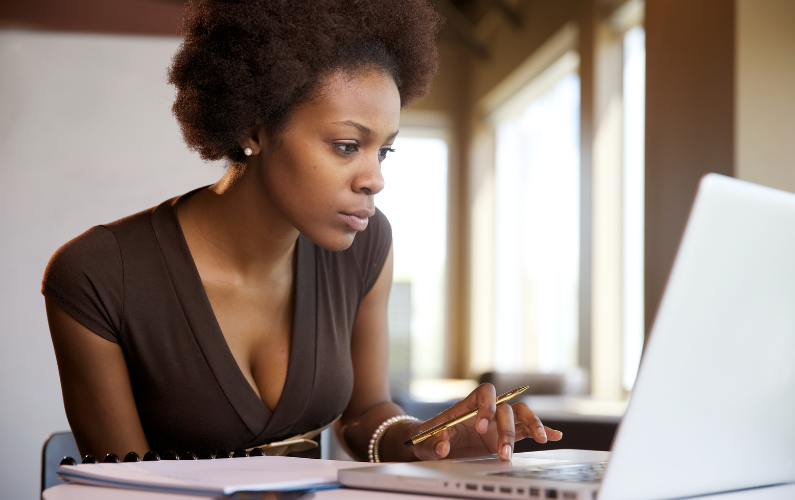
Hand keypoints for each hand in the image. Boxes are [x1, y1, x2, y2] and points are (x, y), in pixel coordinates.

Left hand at [411, 383, 562, 460]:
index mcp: (469, 404)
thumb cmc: (429, 436)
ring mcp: (498, 422)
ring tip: (540, 440)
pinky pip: (526, 430)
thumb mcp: (425, 440)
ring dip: (531, 426)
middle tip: (502, 452)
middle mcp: (487, 410)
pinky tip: (555, 436)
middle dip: (507, 430)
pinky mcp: (505, 436)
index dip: (487, 406)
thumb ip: (433, 442)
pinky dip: (542, 431)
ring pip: (521, 415)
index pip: (485, 393)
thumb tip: (443, 446)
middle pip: (506, 409)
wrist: (433, 443)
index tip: (481, 427)